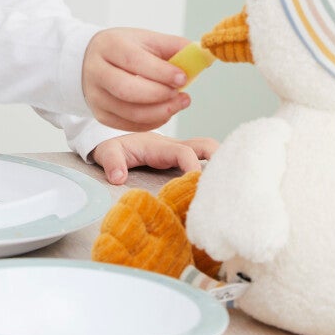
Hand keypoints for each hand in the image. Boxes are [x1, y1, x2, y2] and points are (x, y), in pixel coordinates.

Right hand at [81, 27, 190, 130]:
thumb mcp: (147, 39)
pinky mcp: (100, 114)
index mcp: (110, 46)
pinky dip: (152, 122)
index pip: (134, 61)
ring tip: (180, 103)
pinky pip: (129, 125)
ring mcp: (96, 96)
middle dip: (160, 96)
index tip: (183, 78)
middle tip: (183, 95)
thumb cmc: (126, 49)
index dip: (160, 72)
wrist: (92, 60)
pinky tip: (166, 112)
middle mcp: (97, 71)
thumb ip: (174, 46)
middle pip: (127, 90)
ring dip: (160, 112)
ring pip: (129, 113)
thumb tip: (202, 57)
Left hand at [90, 133, 220, 184]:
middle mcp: (174, 147)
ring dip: (220, 164)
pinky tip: (218, 190)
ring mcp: (180, 154)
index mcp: (159, 146)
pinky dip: (213, 171)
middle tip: (228, 180)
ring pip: (208, 153)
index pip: (184, 153)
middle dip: (220, 158)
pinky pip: (203, 162)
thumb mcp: (107, 153)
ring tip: (228, 187)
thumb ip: (112, 162)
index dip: (193, 168)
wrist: (116, 144)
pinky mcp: (182, 162)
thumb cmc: (114, 149)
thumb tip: (119, 178)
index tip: (196, 186)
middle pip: (206, 145)